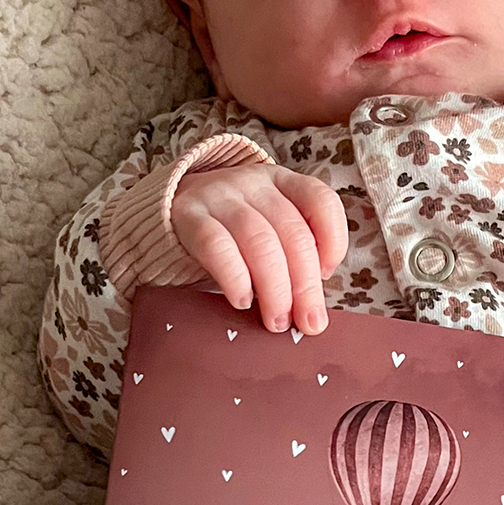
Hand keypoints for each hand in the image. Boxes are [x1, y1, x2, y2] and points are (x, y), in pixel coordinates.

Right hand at [171, 162, 348, 334]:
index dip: (333, 240)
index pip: (321, 200)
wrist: (170, 209)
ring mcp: (220, 196)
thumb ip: (291, 253)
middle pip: (292, 233)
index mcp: (282, 181)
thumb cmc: (232, 229)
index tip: (327, 274)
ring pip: (260, 242)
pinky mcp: (189, 216)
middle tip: (308, 323)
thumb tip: (312, 307)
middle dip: (305, 285)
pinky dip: (236, 279)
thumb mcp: (267, 226)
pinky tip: (242, 300)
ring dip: (275, 289)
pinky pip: (218, 247)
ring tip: (276, 321)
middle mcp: (254, 183)